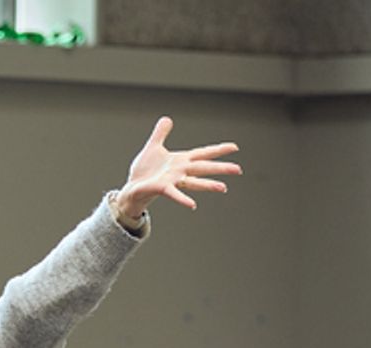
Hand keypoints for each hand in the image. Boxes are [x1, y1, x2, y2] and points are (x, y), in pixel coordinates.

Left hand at [112, 116, 240, 223]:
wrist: (132, 188)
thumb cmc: (144, 171)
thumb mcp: (153, 147)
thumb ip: (161, 133)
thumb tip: (167, 119)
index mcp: (181, 161)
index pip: (203, 153)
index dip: (218, 150)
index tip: (234, 147)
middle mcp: (180, 171)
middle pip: (204, 167)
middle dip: (221, 168)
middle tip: (238, 170)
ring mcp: (172, 181)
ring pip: (194, 182)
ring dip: (208, 185)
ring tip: (223, 188)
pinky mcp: (162, 188)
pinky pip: (174, 194)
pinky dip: (183, 199)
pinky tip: (193, 205)